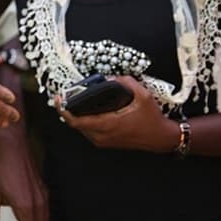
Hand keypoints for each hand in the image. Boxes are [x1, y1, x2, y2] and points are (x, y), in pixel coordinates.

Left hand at [57, 76, 178, 152]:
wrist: (162, 138)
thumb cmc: (153, 119)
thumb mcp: (144, 95)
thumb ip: (126, 82)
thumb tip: (111, 78)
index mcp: (108, 124)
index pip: (77, 121)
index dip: (63, 110)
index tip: (58, 99)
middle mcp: (103, 135)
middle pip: (75, 124)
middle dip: (68, 111)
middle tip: (65, 97)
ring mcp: (104, 141)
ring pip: (81, 129)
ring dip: (76, 116)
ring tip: (74, 102)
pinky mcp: (106, 143)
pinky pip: (88, 132)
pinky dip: (84, 121)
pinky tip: (86, 111)